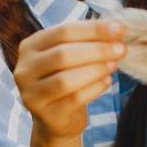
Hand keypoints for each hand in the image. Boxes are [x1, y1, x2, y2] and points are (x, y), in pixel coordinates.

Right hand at [13, 18, 126, 140]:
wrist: (55, 117)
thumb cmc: (65, 78)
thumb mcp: (70, 55)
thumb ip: (87, 40)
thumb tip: (117, 29)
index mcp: (30, 46)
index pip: (62, 32)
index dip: (92, 29)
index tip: (119, 29)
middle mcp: (25, 69)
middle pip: (63, 54)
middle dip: (97, 50)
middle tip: (121, 49)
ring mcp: (31, 94)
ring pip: (66, 79)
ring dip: (96, 69)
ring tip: (114, 64)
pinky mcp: (45, 114)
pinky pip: (74, 99)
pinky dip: (94, 89)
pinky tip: (107, 81)